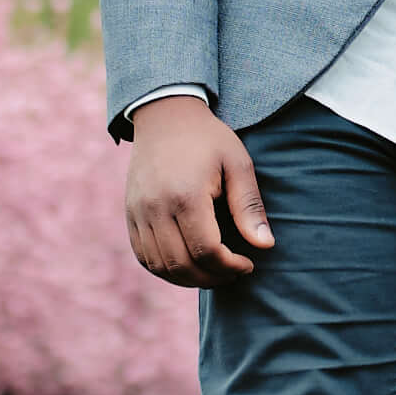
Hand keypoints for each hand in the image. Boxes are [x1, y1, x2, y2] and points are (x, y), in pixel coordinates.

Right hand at [125, 97, 272, 284]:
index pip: (206, 250)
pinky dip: (165, 270)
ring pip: (159, 266)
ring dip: (188, 279)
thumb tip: (266, 245)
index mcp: (186, 195)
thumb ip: (249, 206)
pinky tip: (188, 265)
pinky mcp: (130, 214)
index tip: (248, 264)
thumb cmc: (208, 139)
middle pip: (181, 264)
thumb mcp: (237, 163)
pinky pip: (144, 256)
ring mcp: (138, 212)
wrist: (165, 115)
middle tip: (233, 272)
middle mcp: (155, 207)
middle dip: (212, 277)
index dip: (230, 266)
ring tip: (213, 273)